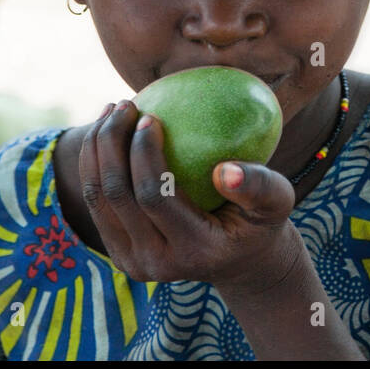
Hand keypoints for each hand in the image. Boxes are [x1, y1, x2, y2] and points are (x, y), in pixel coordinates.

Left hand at [79, 100, 303, 294]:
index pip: (154, 196)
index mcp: (194, 251)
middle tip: (125, 104)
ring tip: (112, 111)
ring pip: (97, 198)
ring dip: (96, 149)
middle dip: (111, 143)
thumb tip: (226, 170)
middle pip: (116, 196)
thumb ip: (261, 186)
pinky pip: (96, 203)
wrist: (238, 260)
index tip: (149, 115)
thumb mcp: (277, 202)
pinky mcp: (119, 253)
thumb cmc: (259, 219)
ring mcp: (133, 262)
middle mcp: (157, 264)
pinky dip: (93, 164)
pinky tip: (107, 131)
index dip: (144, 153)